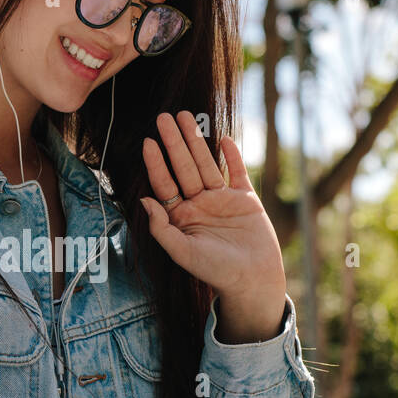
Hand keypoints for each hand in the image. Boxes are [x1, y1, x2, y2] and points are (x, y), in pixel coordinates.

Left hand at [139, 111, 286, 301]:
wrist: (253, 280)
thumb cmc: (215, 271)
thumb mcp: (182, 251)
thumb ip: (162, 227)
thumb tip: (144, 200)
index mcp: (181, 217)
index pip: (164, 184)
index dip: (156, 163)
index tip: (148, 142)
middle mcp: (199, 204)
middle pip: (183, 167)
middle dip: (173, 142)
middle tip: (163, 117)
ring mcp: (222, 200)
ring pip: (206, 164)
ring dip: (197, 141)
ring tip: (186, 116)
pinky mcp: (245, 199)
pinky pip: (236, 173)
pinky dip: (232, 156)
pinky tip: (224, 138)